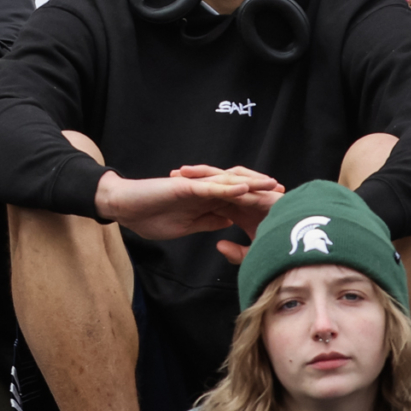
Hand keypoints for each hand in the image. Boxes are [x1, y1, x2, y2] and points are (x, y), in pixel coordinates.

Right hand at [93, 164, 282, 241]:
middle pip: (238, 190)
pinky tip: (244, 189)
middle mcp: (203, 192)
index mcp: (204, 203)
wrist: (123, 208)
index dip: (257, 207)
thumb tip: (228, 222)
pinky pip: (210, 187)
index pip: (236, 204)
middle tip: (287, 195)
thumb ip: (207, 222)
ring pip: (229, 184)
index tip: (280, 212)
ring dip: (252, 184)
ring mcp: (195, 188)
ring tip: (272, 186)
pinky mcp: (185, 187)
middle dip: (262, 193)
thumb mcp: (185, 226)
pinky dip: (227, 187)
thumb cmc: (149, 217)